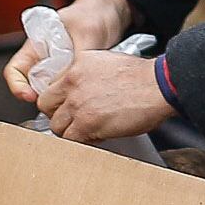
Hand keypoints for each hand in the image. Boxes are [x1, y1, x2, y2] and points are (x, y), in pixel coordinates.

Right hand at [3, 0, 136, 104]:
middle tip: (58, 101)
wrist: (112, 12)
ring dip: (60, 96)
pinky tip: (87, 93)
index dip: (18, 86)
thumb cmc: (92, 14)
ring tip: (75, 96)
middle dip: (43, 97)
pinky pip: (69, 91)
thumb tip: (69, 80)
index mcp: (37, 45)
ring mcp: (59, 70)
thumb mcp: (85, 33)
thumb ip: (77, 56)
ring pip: (52, 92)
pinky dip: (75, 95)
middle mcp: (45, 60)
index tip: (30, 96)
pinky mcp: (74, 77)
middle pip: (33, 86)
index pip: (15, 70)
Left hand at [39, 48, 174, 142]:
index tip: (68, 106)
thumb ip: (88, 75)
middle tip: (73, 121)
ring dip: (70, 131)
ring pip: (56, 126)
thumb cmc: (142, 77)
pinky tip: (97, 136)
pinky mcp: (87, 123)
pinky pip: (71, 140)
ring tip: (87, 131)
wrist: (158, 86)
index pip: (51, 86)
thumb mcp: (107, 63)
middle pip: (46, 105)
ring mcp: (78, 103)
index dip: (60, 100)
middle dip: (58, 115)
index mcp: (77, 64)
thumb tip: (84, 90)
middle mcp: (72, 82)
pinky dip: (82, 142)